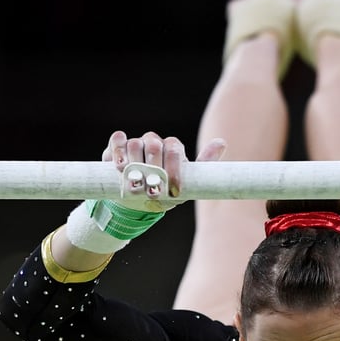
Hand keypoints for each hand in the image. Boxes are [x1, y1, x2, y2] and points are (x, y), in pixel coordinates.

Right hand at [103, 130, 227, 211]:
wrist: (137, 201)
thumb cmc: (164, 192)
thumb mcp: (186, 186)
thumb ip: (203, 165)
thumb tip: (221, 142)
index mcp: (173, 149)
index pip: (175, 149)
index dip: (173, 168)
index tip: (172, 189)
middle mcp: (155, 142)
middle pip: (155, 145)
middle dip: (153, 168)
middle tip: (151, 187)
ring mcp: (136, 143)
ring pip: (135, 143)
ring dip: (135, 164)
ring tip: (135, 182)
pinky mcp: (117, 146)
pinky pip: (118, 139)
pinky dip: (118, 150)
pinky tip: (120, 166)